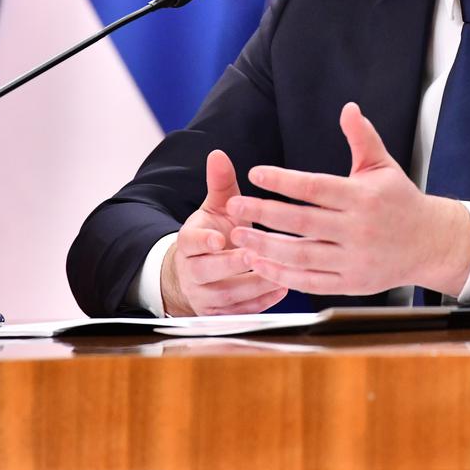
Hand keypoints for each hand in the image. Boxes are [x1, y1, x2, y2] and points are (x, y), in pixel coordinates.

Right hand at [160, 149, 288, 315]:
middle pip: (206, 272)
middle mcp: (192, 272)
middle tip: (254, 254)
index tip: (219, 240)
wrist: (198, 271)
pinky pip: (239, 312)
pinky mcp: (219, 315)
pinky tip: (281, 289)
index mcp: (188, 243)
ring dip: (252, 285)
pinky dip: (260, 303)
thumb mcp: (215, 208)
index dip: (203, 242)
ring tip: (277, 273)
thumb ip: (220, 183)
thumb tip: (218, 154)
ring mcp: (204, 296)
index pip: (190, 243)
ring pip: (225, 295)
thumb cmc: (214, 233)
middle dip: (230, 265)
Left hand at [228, 103, 469, 295]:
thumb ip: (362, 137)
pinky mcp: (351, 283)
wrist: (430, 243)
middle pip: (302, 222)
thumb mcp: (383, 166)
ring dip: (265, 246)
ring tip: (238, 236)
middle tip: (234, 206)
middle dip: (263, 213)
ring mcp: (354, 259)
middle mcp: (358, 229)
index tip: (255, 173)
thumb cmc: (401, 200)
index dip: (282, 180)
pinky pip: (310, 281)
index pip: (314, 187)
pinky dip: (282, 274)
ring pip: (301, 255)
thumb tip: (348, 107)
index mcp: (362, 197)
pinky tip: (259, 263)